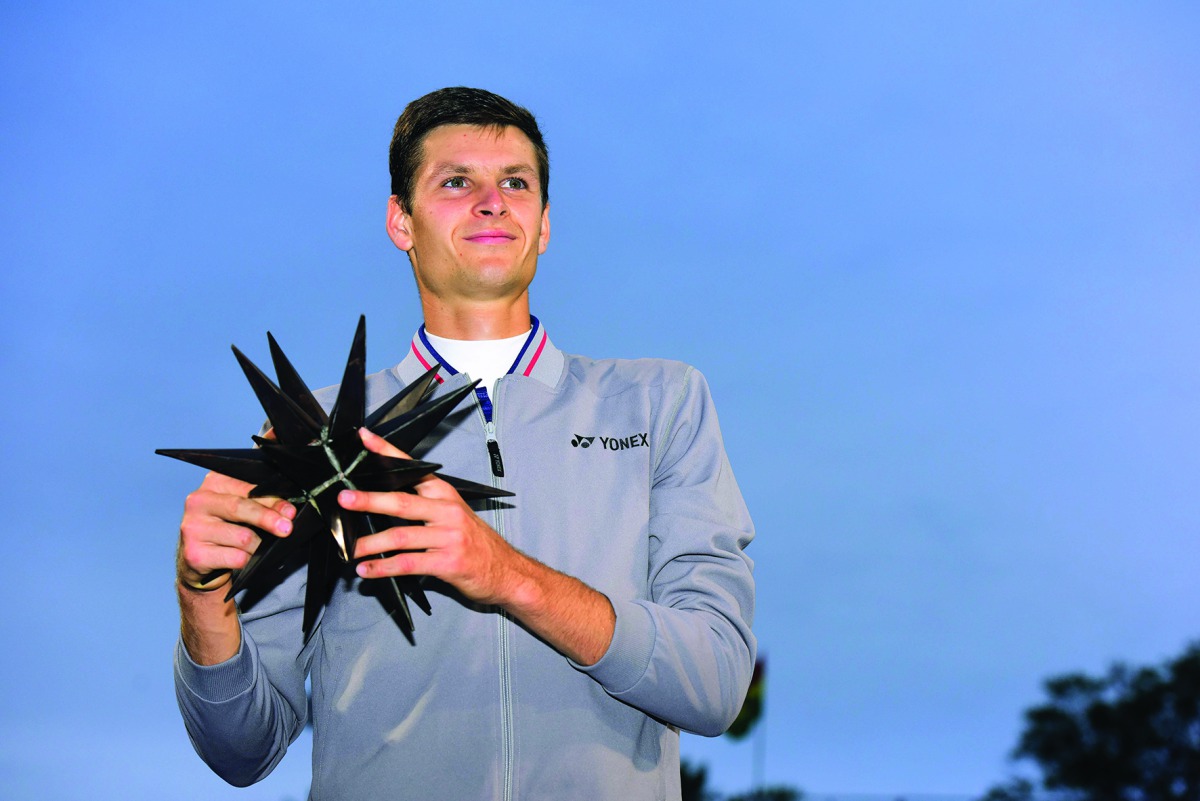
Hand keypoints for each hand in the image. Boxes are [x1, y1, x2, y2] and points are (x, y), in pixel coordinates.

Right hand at [177, 470, 294, 591]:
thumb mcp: (239, 510)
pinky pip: (235, 557)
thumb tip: (286, 512)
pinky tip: (244, 559)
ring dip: (258, 546)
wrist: (198, 560)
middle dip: (268, 519)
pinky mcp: (194, 554)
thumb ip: (259, 504)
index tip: (290, 512)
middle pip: (240, 508)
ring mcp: (193, 528)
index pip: (247, 489)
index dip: (271, 501)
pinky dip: (247, 560)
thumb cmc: (225, 528)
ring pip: (242, 537)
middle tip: (286, 528)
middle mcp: (198, 502)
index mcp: (213, 483)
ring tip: (258, 548)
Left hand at [340, 428, 527, 606]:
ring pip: (401, 536)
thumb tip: (382, 501)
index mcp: (445, 495)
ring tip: (349, 548)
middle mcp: (447, 511)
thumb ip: (423, 508)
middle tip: (344, 499)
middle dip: (369, 500)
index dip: (387, 452)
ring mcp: (448, 537)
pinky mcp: (448, 563)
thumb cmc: (475, 543)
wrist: (507, 571)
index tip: (364, 438)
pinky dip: (383, 567)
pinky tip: (367, 569)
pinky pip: (408, 564)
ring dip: (370, 543)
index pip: (413, 468)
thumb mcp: (453, 516)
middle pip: (401, 502)